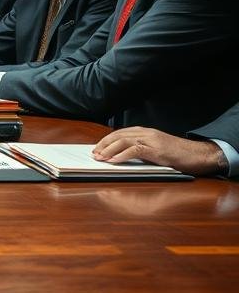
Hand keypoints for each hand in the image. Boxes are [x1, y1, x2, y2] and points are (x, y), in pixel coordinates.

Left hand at [93, 127, 227, 176]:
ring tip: (100, 158)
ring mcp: (152, 140)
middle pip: (118, 135)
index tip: (96, 149)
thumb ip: (139, 150)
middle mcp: (146, 133)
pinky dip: (122, 155)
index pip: (119, 133)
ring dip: (109, 150)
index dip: (106, 141)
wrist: (199, 154)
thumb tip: (121, 157)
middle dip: (103, 144)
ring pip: (124, 141)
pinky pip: (135, 150)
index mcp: (144, 132)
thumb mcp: (154, 150)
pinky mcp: (157, 150)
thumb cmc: (177, 154)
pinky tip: (114, 161)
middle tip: (94, 154)